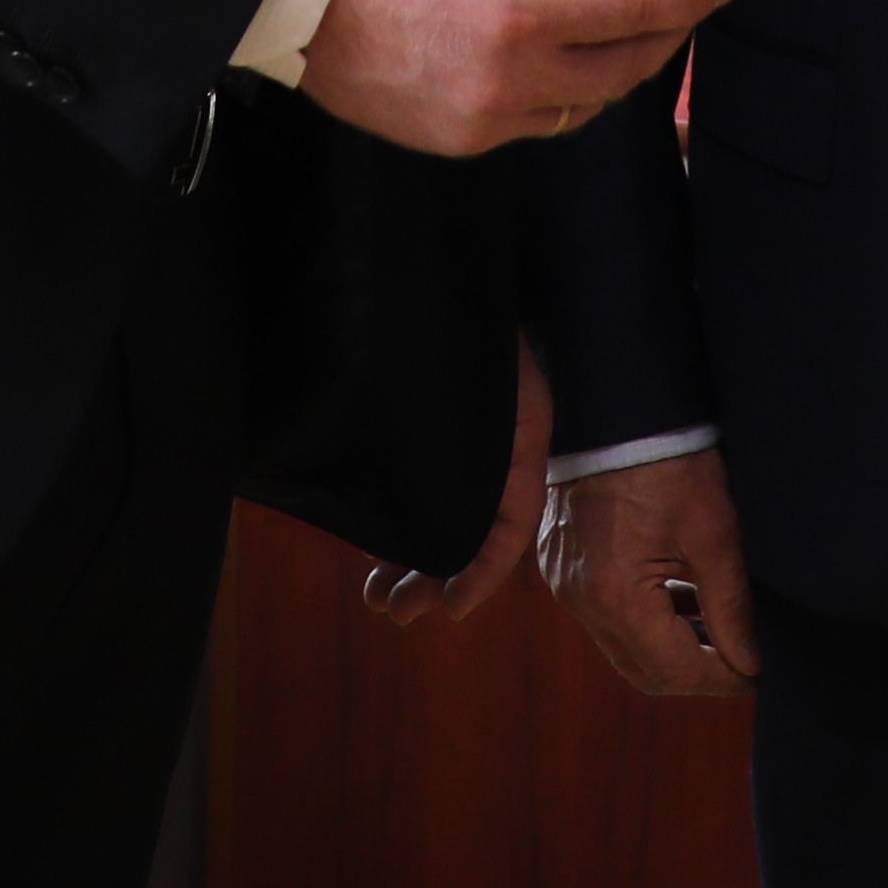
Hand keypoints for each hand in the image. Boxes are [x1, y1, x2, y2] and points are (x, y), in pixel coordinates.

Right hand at [302, 0, 733, 158]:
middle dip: (663, 30)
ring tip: (616, 21)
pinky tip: (555, 54)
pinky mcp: (459, 140)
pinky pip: (539, 121)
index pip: (639, 7)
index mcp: (520, 8)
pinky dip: (561, 90)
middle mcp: (506, 77)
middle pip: (627, 66)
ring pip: (589, 104)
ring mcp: (482, 119)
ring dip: (615, 64)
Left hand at [362, 340, 549, 623]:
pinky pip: (413, 490)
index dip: (483, 574)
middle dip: (432, 578)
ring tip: (376, 596)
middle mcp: (488, 456)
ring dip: (407, 561)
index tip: (451, 608)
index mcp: (518, 450)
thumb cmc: (484, 333)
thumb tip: (451, 524)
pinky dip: (394, 523)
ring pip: (434, 518)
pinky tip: (369, 547)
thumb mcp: (506, 396)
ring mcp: (455, 447)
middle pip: (465, 534)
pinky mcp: (422, 435)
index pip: (509, 531)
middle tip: (395, 612)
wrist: (441, 275)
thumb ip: (500, 457)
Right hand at [537, 443, 757, 694]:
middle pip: (643, 670)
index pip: (675, 669)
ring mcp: (566, 585)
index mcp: (616, 595)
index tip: (758, 675)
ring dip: (672, 649)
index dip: (722, 678)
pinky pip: (607, 617)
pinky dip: (647, 621)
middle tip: (742, 663)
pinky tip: (683, 602)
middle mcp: (581, 601)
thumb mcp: (715, 533)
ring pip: (624, 648)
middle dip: (696, 673)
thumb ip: (732, 607)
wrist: (617, 405)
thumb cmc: (668, 460)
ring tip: (720, 632)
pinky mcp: (563, 566)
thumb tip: (751, 660)